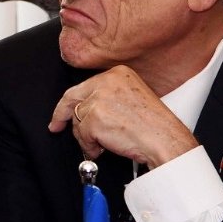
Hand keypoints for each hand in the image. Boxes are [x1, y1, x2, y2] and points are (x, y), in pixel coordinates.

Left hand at [48, 65, 198, 166]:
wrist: (165, 140)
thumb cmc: (155, 126)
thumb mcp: (131, 99)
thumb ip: (107, 98)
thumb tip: (86, 109)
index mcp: (118, 73)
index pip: (84, 86)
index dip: (70, 100)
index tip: (63, 111)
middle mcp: (107, 82)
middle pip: (73, 98)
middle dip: (62, 115)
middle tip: (57, 126)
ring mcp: (100, 99)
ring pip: (78, 119)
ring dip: (86, 136)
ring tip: (101, 143)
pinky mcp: (95, 117)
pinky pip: (82, 134)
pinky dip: (89, 145)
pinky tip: (103, 148)